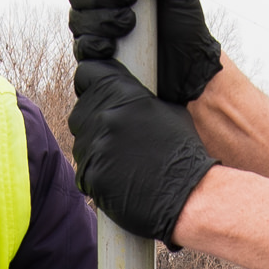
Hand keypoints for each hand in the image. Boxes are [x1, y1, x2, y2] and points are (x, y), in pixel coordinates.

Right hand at [67, 0, 223, 103]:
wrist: (190, 64)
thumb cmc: (184, 20)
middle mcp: (99, 1)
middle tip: (131, 0)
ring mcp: (95, 29)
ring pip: (77, 19)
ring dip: (102, 20)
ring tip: (131, 24)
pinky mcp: (96, 56)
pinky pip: (81, 47)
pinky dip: (95, 44)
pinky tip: (113, 46)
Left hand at [69, 61, 217, 246]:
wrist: (188, 195)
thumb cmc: (183, 152)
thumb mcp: (168, 110)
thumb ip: (137, 99)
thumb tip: (124, 95)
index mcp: (123, 94)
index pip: (87, 74)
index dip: (91, 83)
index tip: (97, 93)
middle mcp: (105, 117)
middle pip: (81, 111)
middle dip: (93, 121)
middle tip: (116, 137)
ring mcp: (95, 147)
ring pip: (81, 143)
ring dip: (95, 150)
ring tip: (122, 162)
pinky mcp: (90, 175)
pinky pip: (84, 171)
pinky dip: (97, 175)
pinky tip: (119, 179)